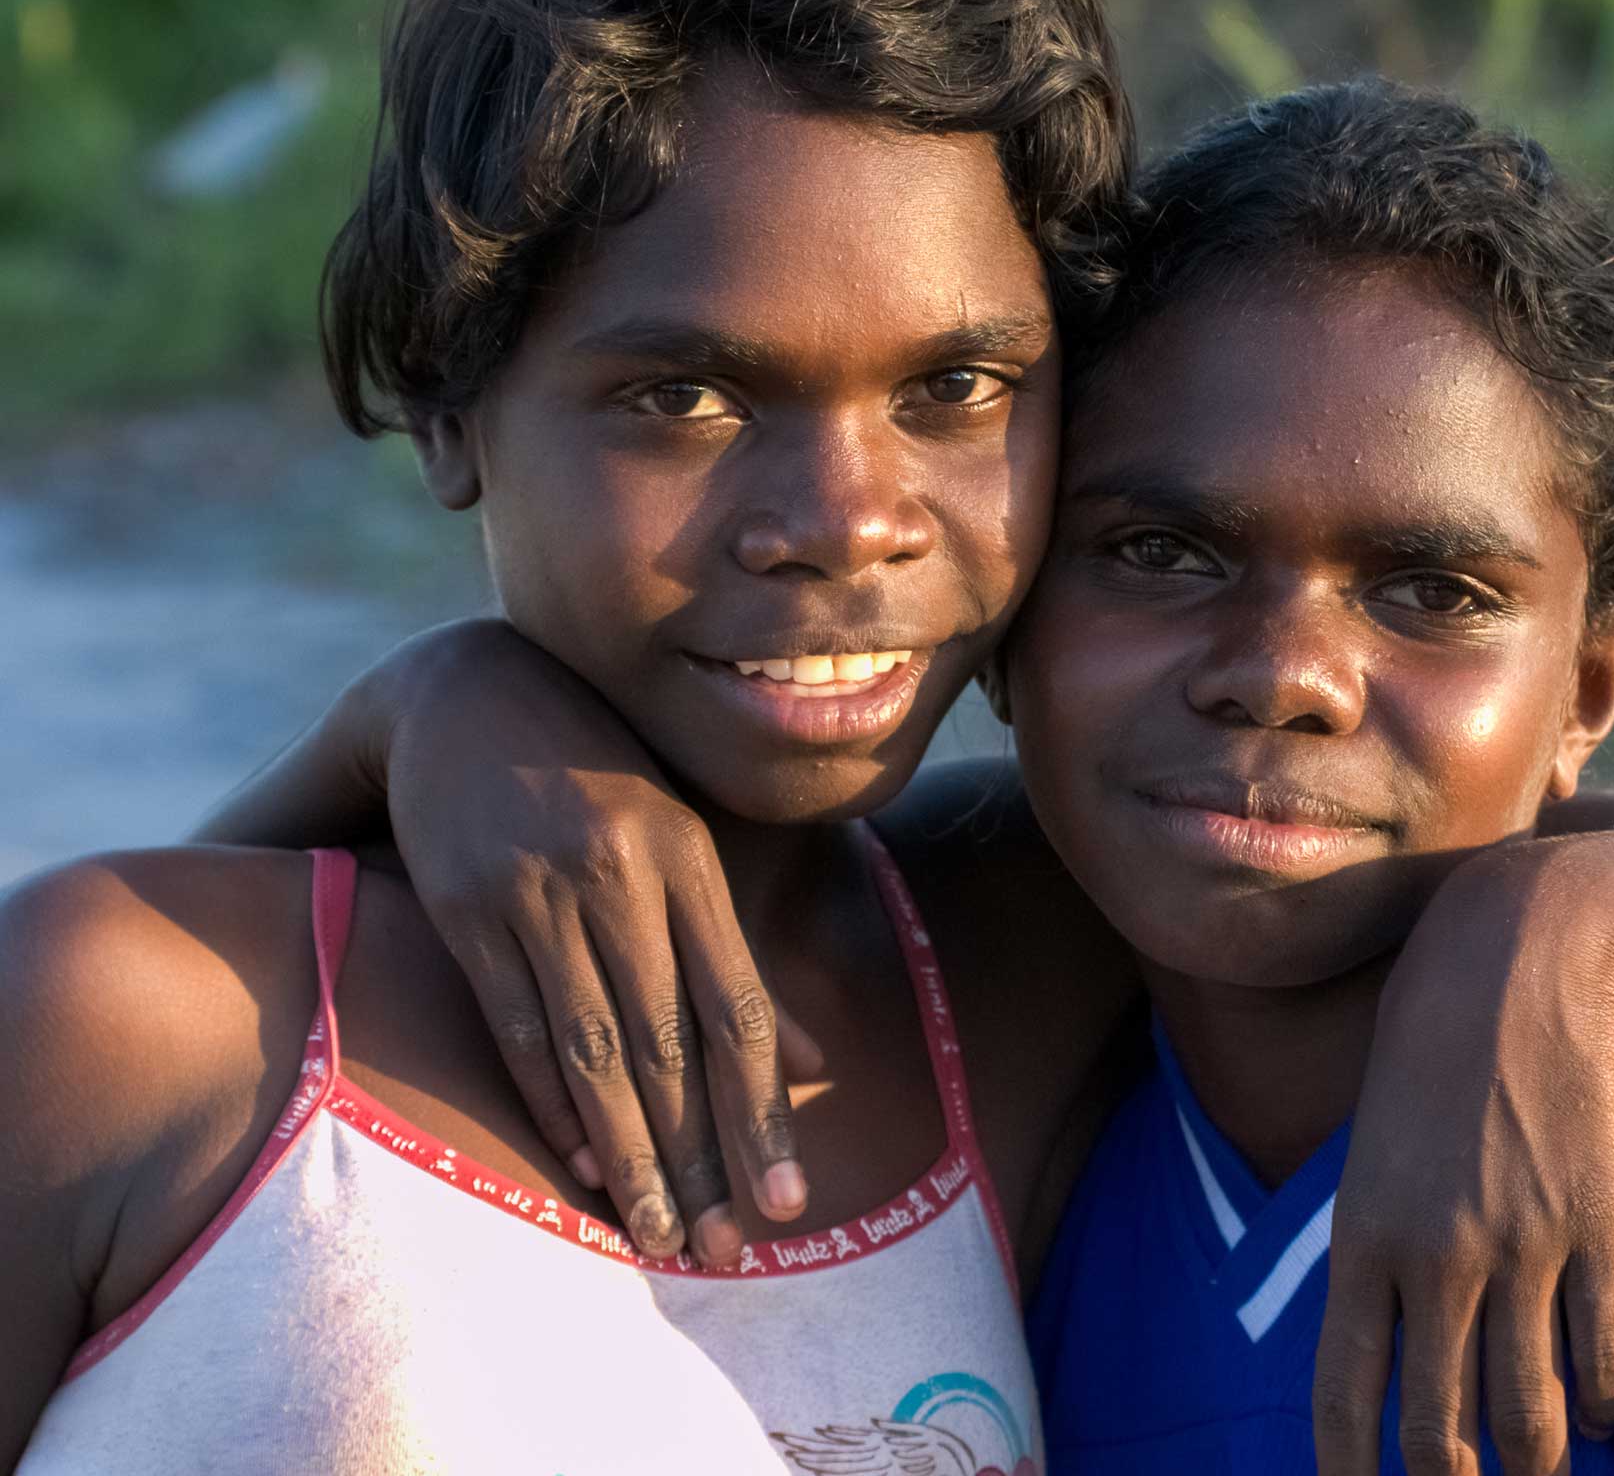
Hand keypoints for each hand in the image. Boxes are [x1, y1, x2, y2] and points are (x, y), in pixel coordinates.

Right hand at [344, 619, 819, 1265]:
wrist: (465, 689)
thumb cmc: (598, 771)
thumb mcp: (682, 834)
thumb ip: (739, 946)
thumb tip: (817, 1057)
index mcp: (689, 856)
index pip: (739, 1009)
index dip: (765, 1114)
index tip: (787, 1205)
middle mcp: (620, 875)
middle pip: (669, 1045)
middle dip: (701, 1159)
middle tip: (722, 1253)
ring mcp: (539, 890)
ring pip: (593, 1048)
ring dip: (629, 1153)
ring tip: (655, 1233)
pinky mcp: (466, 906)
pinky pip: (514, 1024)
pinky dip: (549, 1100)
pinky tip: (580, 1161)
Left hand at [1311, 835, 1613, 1475]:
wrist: (1530, 947)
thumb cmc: (1437, 1022)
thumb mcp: (1376, 1125)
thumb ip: (1380, 1222)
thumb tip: (1385, 1313)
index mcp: (1365, 1228)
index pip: (1343, 1389)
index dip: (1350, 1469)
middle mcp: (1437, 1254)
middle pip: (1442, 1430)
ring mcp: (1523, 1246)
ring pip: (1534, 1416)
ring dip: (1540, 1461)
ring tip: (1544, 1472)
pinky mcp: (1601, 1227)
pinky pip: (1607, 1355)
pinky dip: (1609, 1398)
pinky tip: (1609, 1406)